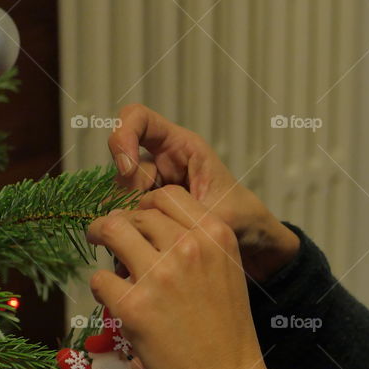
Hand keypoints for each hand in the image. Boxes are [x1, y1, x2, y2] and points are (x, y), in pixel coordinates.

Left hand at [87, 186, 291, 368]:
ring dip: (100, 236)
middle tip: (109, 234)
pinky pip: (100, 279)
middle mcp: (187, 247)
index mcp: (215, 235)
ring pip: (111, 231)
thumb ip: (195, 241)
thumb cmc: (225, 327)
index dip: (146, 204)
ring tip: (98, 245)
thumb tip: (148, 223)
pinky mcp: (133, 306)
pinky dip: (102, 286)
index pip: (168, 195)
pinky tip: (113, 297)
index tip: (136, 217)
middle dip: (119, 222)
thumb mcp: (225, 269)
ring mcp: (159, 276)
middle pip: (136, 213)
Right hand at [108, 104, 299, 280]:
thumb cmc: (242, 219)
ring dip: (125, 218)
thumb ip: (178, 213)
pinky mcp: (144, 212)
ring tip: (146, 243)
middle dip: (126, 194)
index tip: (127, 169)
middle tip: (142, 222)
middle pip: (122, 165)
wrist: (251, 245)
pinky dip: (126, 234)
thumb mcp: (217, 211)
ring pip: (118, 194)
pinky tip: (139, 250)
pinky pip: (122, 216)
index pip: (138, 119)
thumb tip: (130, 218)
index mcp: (181, 147)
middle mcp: (160, 162)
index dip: (122, 136)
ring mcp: (150, 187)